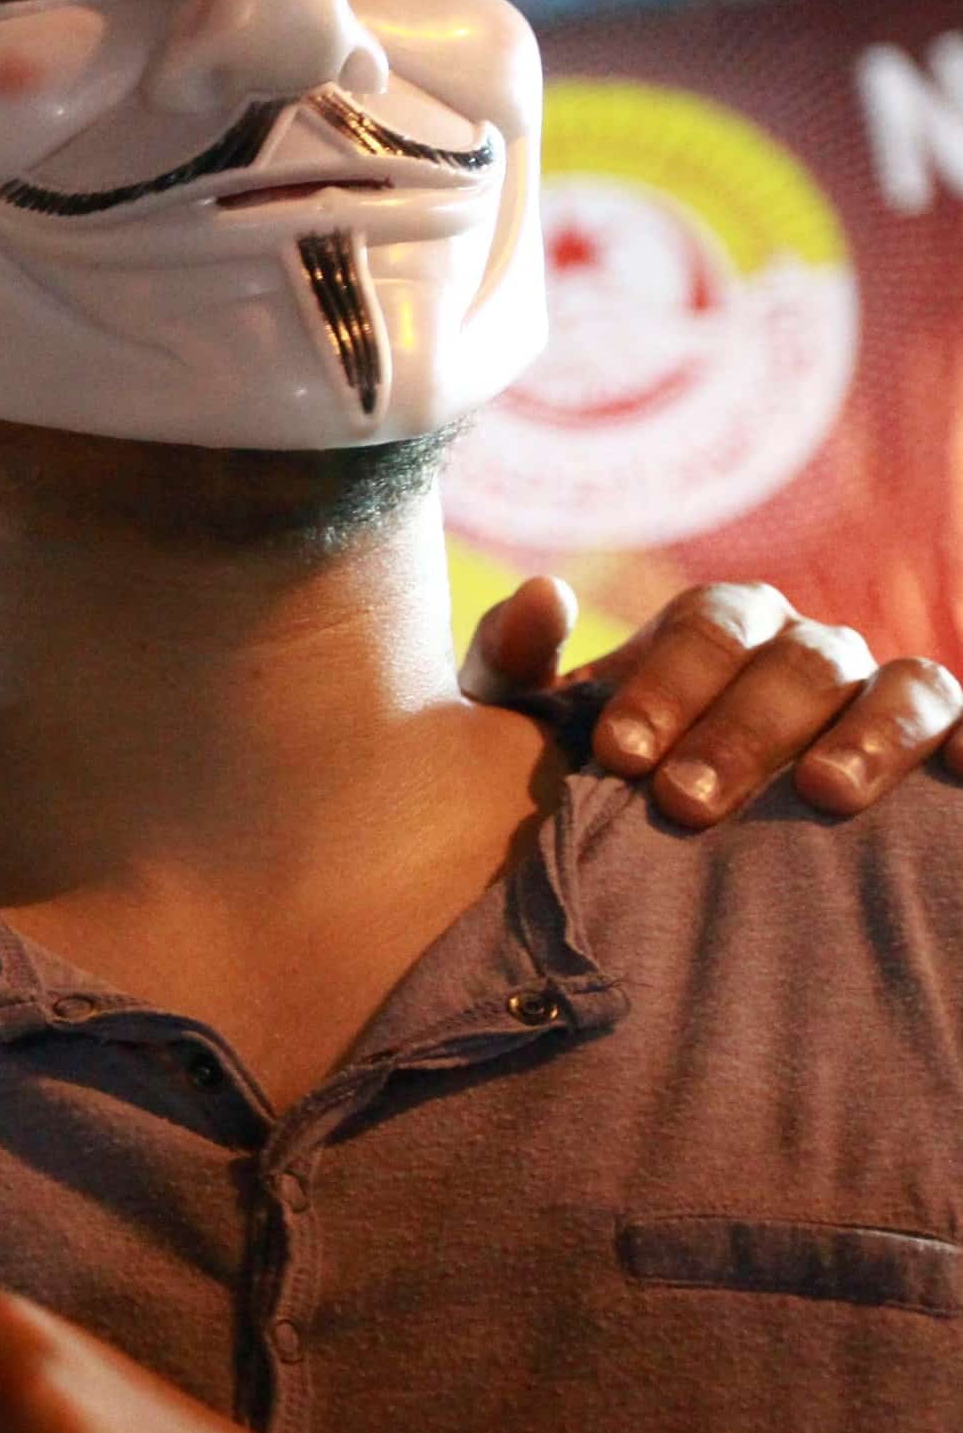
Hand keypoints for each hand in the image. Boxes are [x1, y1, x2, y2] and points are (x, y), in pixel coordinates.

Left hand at [461, 575, 962, 825]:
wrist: (653, 837)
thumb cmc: (594, 771)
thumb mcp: (533, 723)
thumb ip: (514, 662)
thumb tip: (544, 595)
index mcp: (720, 627)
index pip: (709, 628)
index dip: (667, 683)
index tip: (617, 755)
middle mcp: (809, 649)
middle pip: (800, 662)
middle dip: (744, 728)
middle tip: (685, 799)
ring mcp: (880, 696)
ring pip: (905, 686)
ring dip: (870, 734)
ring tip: (823, 793)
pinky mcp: (938, 747)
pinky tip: (959, 776)